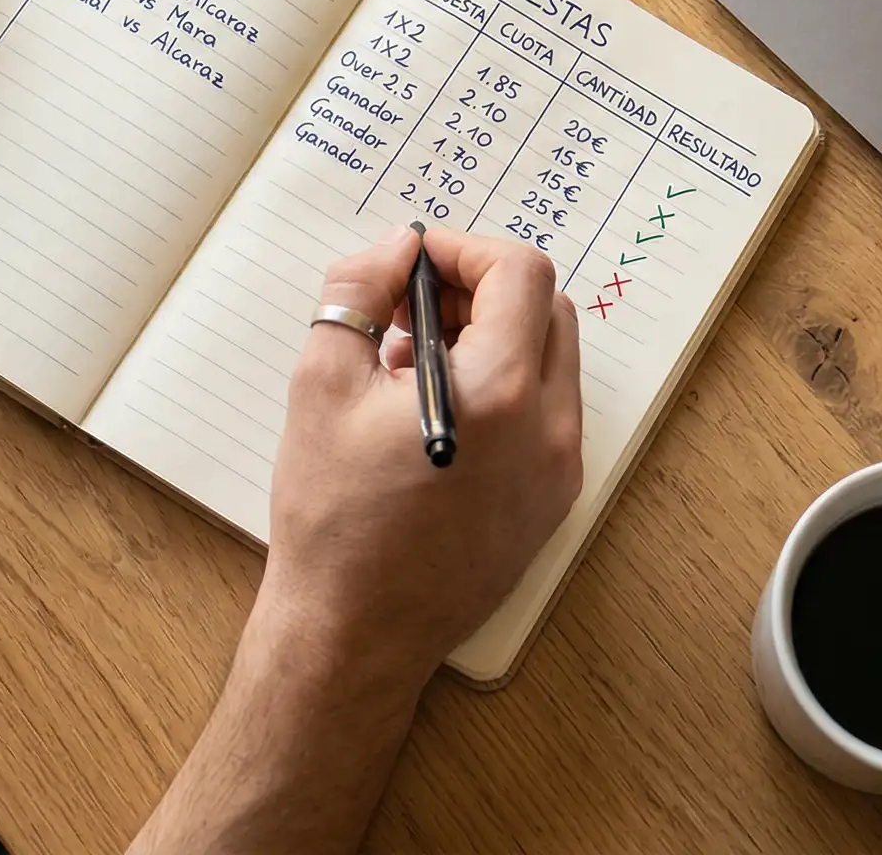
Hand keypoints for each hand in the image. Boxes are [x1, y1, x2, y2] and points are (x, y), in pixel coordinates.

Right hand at [262, 226, 584, 688]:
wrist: (353, 633)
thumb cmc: (332, 516)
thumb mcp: (321, 383)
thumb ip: (359, 292)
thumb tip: (396, 248)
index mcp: (500, 393)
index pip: (519, 272)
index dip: (464, 249)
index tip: (413, 263)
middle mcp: (550, 429)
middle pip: (546, 309)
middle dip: (480, 288)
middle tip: (408, 307)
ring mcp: (561, 470)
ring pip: (551, 359)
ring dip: (492, 335)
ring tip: (409, 363)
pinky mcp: (552, 502)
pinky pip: (546, 413)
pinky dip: (503, 386)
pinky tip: (434, 413)